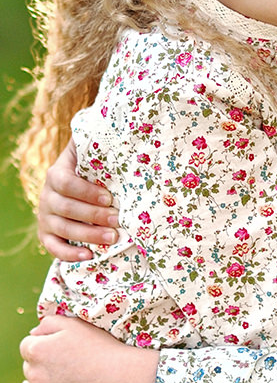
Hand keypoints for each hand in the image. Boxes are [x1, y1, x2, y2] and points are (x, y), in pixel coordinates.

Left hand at [20, 315, 157, 382]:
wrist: (122, 378)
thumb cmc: (102, 348)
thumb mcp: (77, 324)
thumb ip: (49, 323)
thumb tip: (33, 333)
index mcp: (37, 349)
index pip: (27, 346)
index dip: (44, 345)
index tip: (61, 350)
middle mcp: (33, 373)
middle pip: (29, 367)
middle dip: (43, 365)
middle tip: (69, 364)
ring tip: (67, 381)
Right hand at [38, 139, 118, 260]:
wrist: (76, 179)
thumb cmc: (93, 164)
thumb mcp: (91, 151)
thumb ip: (100, 143)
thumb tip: (125, 126)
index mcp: (57, 174)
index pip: (66, 183)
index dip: (86, 191)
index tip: (109, 197)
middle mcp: (47, 196)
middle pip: (66, 209)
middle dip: (93, 216)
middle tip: (118, 220)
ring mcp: (45, 216)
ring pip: (62, 229)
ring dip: (88, 235)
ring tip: (112, 238)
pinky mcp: (46, 234)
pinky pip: (53, 247)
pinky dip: (69, 254)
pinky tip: (89, 256)